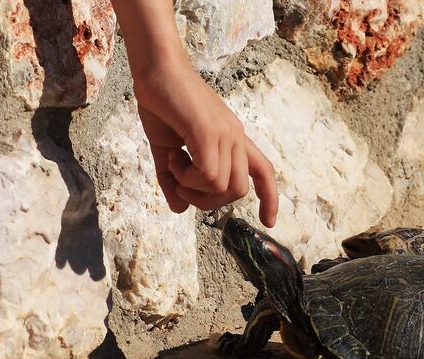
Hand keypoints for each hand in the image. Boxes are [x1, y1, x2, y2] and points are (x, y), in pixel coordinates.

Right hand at [133, 62, 278, 226]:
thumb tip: (179, 209)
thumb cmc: (161, 104)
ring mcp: (225, 134)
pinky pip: (209, 175)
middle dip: (208, 201)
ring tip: (174, 165)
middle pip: (238, 191)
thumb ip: (173, 180)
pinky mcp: (210, 132)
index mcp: (232, 140)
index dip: (269, 199)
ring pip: (222, 187)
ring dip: (193, 188)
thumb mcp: (166, 150)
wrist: (154, 70)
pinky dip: (187, 178)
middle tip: (180, 185)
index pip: (263, 171)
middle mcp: (235, 137)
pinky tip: (173, 159)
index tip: (268, 222)